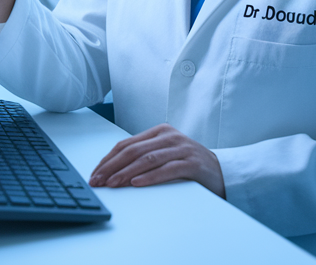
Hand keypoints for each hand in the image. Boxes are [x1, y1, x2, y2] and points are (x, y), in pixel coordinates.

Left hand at [89, 124, 225, 198]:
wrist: (222, 171)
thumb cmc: (188, 165)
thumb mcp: (164, 155)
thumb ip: (143, 157)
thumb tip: (111, 172)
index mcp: (160, 132)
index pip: (126, 144)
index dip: (108, 159)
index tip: (94, 174)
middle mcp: (170, 137)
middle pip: (134, 151)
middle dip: (112, 167)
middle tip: (98, 181)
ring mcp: (182, 148)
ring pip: (147, 159)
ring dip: (126, 172)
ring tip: (112, 184)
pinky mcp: (192, 163)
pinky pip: (167, 169)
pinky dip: (149, 177)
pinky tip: (136, 183)